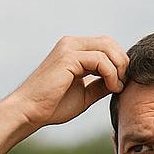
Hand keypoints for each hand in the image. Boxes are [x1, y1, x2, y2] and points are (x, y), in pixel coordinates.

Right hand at [1, 36, 128, 135]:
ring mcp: (68, 48)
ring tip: (117, 88)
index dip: (119, 62)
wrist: (30, 112)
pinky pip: (100, 59)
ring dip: (118, 68)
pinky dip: (111, 73)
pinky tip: (111, 88)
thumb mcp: (85, 94)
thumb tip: (121, 81)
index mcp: (73, 50)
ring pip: (107, 48)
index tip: (121, 84)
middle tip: (123, 84)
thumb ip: (101, 84)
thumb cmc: (52, 106)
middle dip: (122, 62)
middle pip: (109, 42)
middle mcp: (71, 44)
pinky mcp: (67, 57)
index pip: (105, 45)